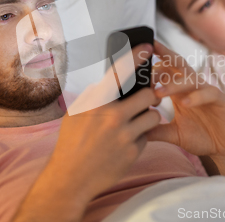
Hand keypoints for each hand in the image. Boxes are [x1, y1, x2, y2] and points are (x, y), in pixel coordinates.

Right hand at [14, 44, 161, 221]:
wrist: (71, 178)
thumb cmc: (71, 142)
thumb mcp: (75, 113)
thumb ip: (93, 97)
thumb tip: (107, 84)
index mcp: (97, 103)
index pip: (120, 72)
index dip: (136, 56)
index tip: (148, 46)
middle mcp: (113, 117)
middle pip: (148, 95)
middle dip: (149, 97)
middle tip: (145, 101)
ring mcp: (125, 135)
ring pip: (153, 116)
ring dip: (148, 117)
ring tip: (134, 123)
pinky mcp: (134, 152)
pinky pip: (147, 137)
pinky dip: (140, 137)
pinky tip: (125, 143)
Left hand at [146, 41, 224, 178]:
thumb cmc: (202, 137)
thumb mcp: (174, 134)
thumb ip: (156, 130)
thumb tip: (134, 131)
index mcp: (180, 90)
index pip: (165, 69)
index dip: (151, 66)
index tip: (135, 65)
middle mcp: (193, 86)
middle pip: (178, 64)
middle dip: (163, 57)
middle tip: (146, 60)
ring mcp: (209, 91)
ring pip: (191, 79)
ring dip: (173, 84)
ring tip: (158, 92)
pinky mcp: (224, 100)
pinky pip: (209, 93)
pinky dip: (196, 97)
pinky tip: (184, 103)